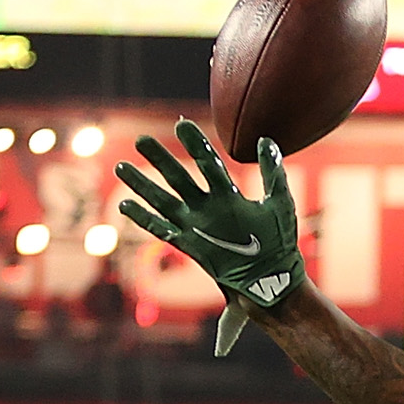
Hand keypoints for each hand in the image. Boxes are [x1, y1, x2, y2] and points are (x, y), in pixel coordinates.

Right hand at [116, 121, 304, 350]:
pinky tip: (124, 205)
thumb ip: (273, 172)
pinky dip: (142, 218)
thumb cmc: (281, 243)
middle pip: (179, 178)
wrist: (274, 280)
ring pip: (163, 200)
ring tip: (122, 166)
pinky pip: (160, 229)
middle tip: (142, 140)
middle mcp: (208, 207)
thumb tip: (266, 140)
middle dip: (161, 159)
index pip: (207, 162)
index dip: (195, 144)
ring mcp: (196, 226)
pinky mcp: (189, 245)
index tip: (180, 124)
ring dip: (142, 184)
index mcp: (228, 195)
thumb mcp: (280, 203)